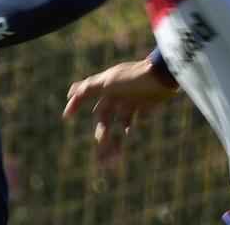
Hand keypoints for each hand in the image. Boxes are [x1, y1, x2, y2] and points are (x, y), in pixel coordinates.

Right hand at [63, 59, 177, 162]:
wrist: (162, 76)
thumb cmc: (134, 77)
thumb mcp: (109, 82)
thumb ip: (90, 87)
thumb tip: (70, 92)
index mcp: (104, 86)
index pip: (85, 96)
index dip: (75, 105)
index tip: (66, 117)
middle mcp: (115, 93)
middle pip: (103, 117)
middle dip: (101, 132)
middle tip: (101, 147)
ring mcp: (130, 99)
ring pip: (118, 122)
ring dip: (115, 136)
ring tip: (115, 153)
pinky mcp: (144, 104)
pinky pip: (133, 120)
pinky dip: (128, 130)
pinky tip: (127, 138)